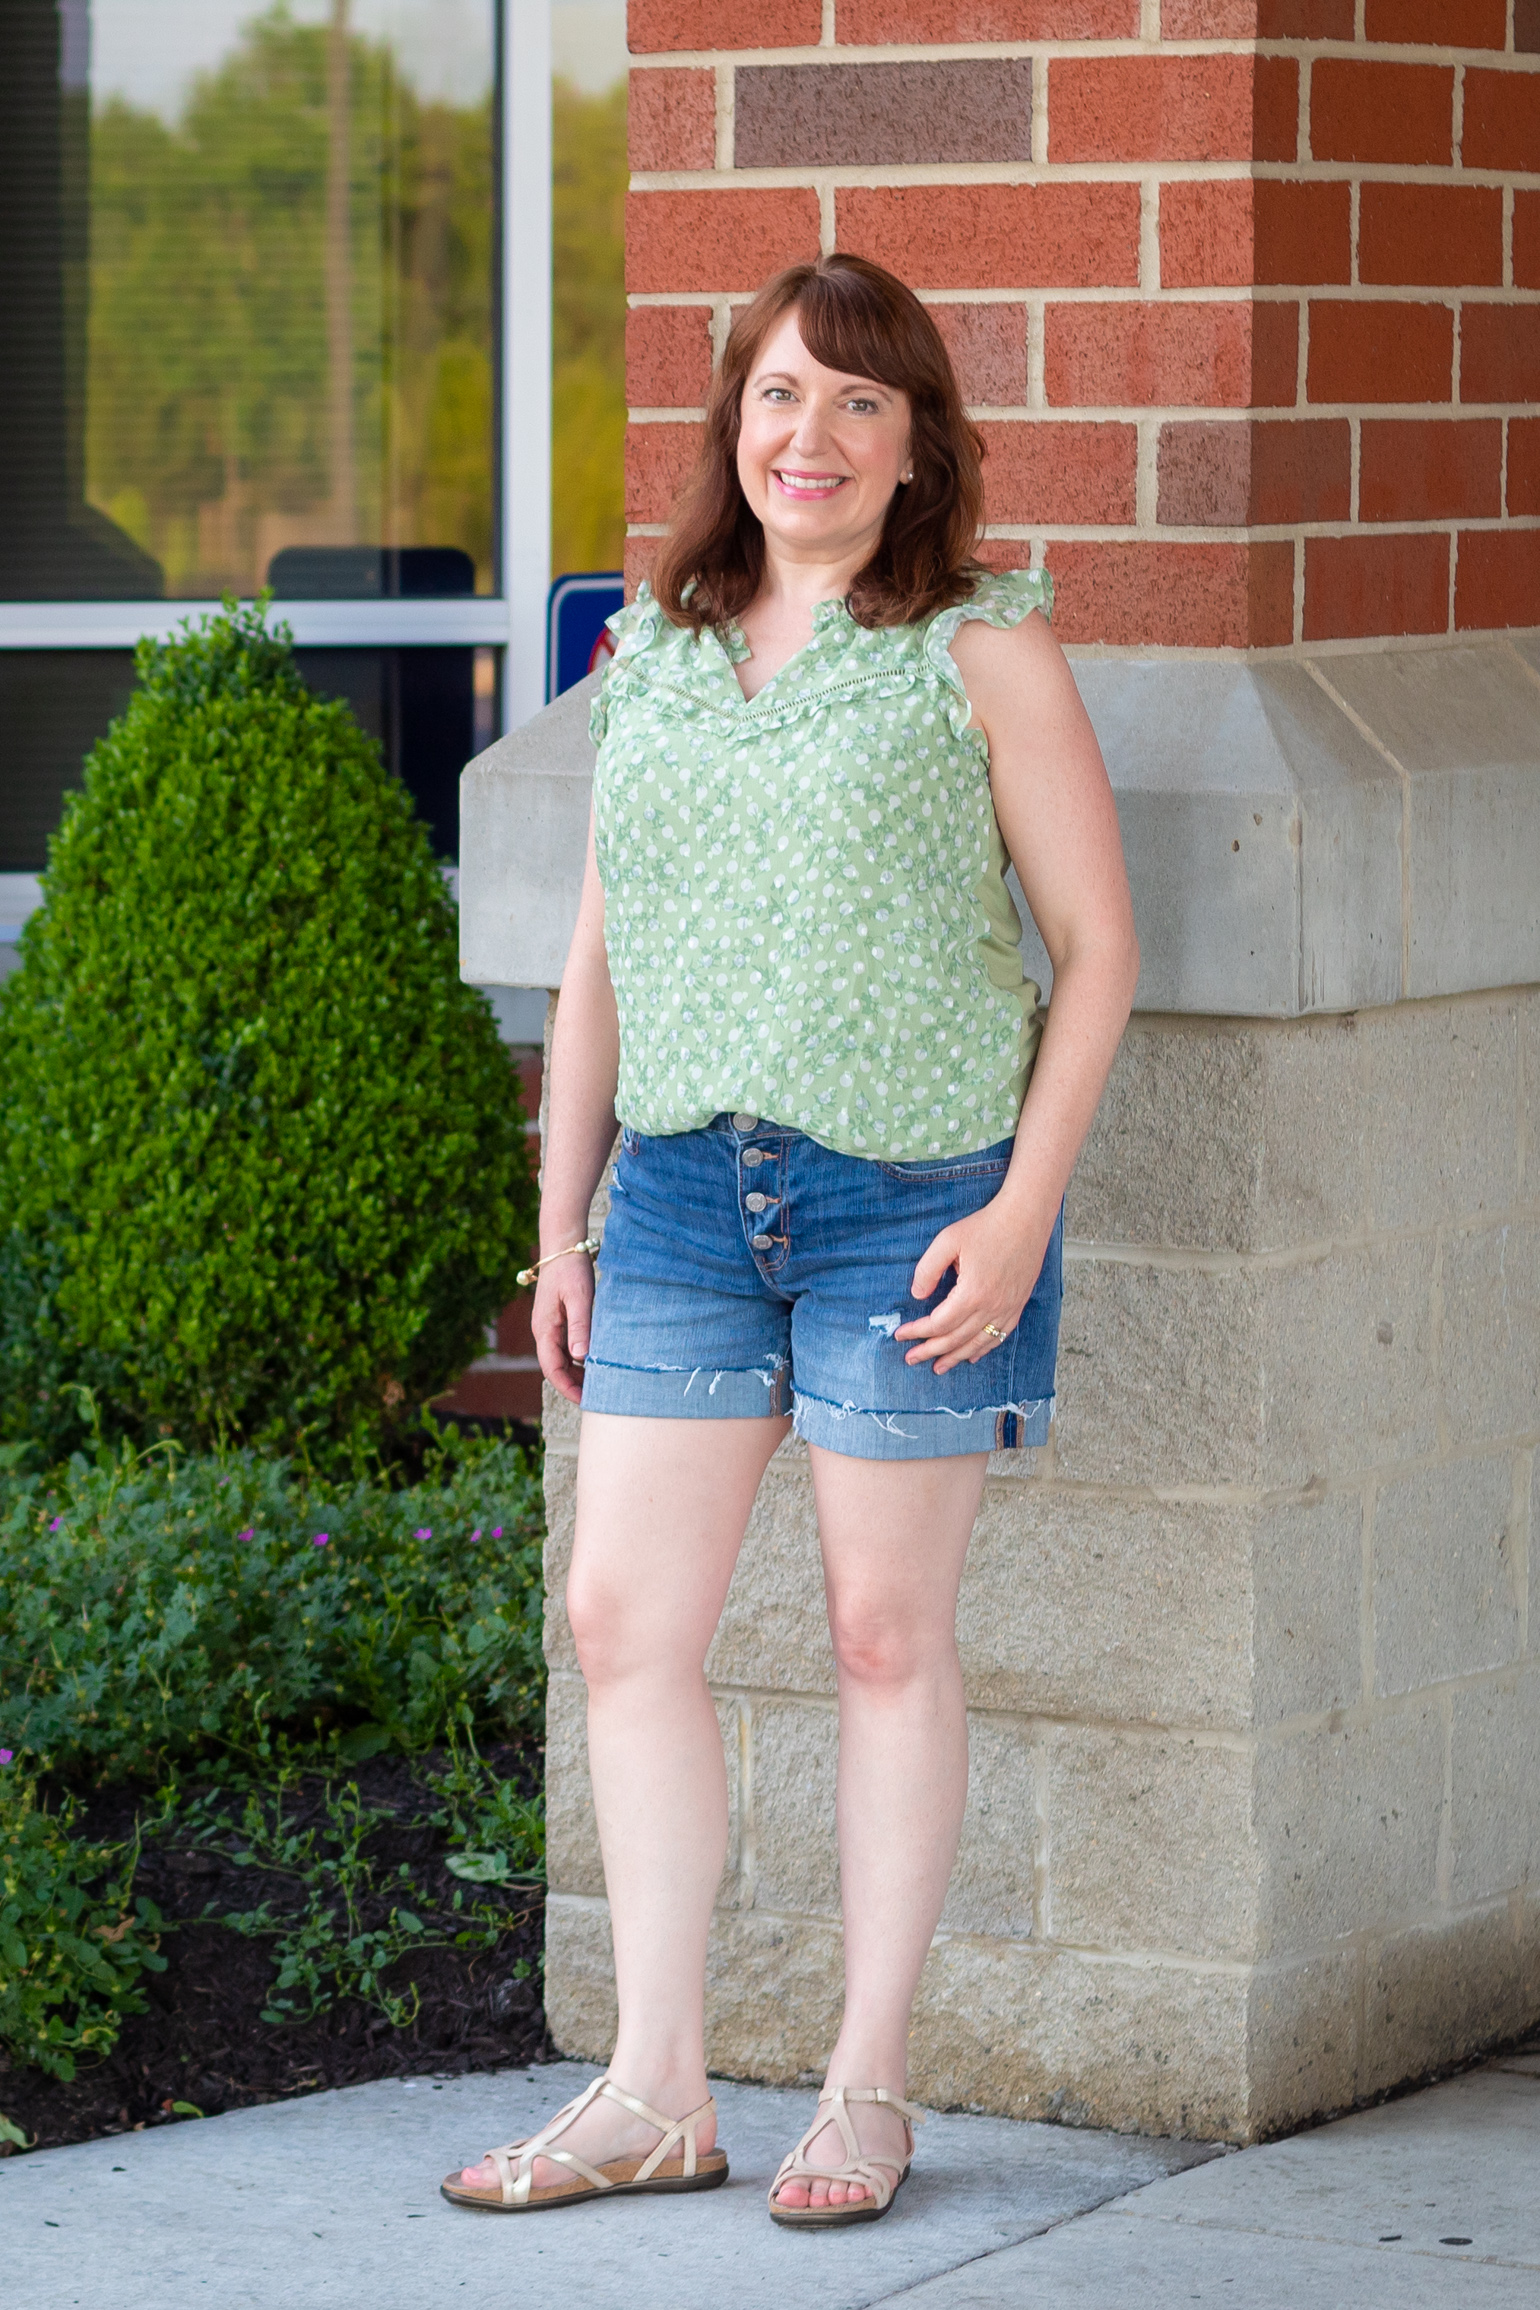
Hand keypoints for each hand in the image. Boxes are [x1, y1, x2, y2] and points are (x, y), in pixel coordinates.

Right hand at [531, 1249, 594, 1404]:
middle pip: (556, 1368)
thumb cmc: (571, 1270)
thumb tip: (580, 1357)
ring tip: (599, 1383)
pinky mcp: (558, 1321)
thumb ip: (579, 1327)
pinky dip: (579, 1359)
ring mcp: (550, 1327)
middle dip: (574, 1385)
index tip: (586, 1400)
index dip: (567, 1388)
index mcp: (545, 1330)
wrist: (564, 1247)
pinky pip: (566, 1348)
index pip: (552, 1369)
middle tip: (598, 1397)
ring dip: (577, 1373)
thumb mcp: (579, 1298)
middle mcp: (544, 1332)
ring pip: (562, 1359)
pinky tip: (596, 1362)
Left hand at [894, 1195, 1052, 1376]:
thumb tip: (917, 1295)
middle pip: (956, 1339)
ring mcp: (1008, 1308)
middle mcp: (992, 1307)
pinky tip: (971, 1355)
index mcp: (972, 1293)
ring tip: (937, 1368)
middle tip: (911, 1359)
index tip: (900, 1335)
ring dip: (955, 1357)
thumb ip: (928, 1269)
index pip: (938, 1323)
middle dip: (930, 1351)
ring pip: (977, 1343)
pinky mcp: (1018, 1305)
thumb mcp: (948, 1240)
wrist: (1026, 1218)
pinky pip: (999, 1336)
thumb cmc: (986, 1226)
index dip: (917, 1332)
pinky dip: (983, 1349)